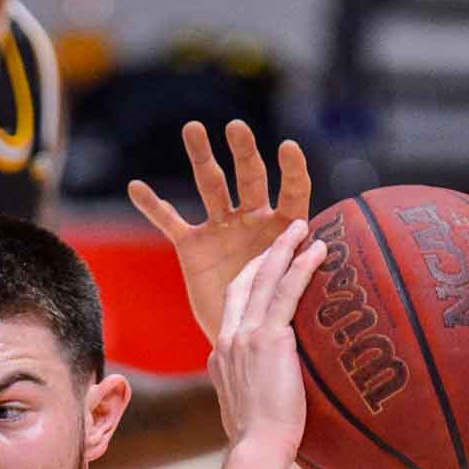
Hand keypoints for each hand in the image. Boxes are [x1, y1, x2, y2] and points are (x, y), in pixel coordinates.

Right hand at [129, 120, 310, 343]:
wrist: (245, 341)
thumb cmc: (278, 318)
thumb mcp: (299, 296)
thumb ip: (309, 275)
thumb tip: (333, 259)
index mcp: (285, 227)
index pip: (293, 191)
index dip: (292, 170)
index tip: (288, 148)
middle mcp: (253, 219)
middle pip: (249, 176)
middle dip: (244, 151)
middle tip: (237, 127)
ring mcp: (221, 229)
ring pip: (211, 186)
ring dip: (201, 157)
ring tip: (194, 128)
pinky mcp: (193, 246)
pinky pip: (170, 222)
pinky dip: (153, 206)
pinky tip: (136, 187)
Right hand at [208, 220, 326, 452]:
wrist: (257, 448)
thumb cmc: (261, 442)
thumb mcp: (249, 411)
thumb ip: (258, 391)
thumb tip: (278, 393)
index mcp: (221, 355)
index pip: (232, 306)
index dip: (249, 280)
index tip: (266, 266)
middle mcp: (228, 339)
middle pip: (243, 282)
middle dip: (264, 255)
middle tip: (286, 234)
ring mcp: (245, 336)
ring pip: (264, 279)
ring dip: (283, 248)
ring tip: (304, 227)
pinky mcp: (268, 338)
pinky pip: (286, 292)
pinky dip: (302, 266)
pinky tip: (319, 249)